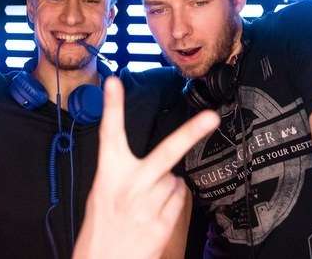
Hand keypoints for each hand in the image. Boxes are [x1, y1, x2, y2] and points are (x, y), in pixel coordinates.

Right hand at [73, 77, 218, 258]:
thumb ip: (125, 175)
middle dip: (191, 133)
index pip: (109, 134)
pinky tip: (154, 214)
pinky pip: (179, 199)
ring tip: (146, 203)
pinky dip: (171, 202)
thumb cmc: (100, 229)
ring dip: (166, 186)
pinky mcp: (162, 225)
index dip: (113, 106)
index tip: (114, 82)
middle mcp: (129, 187)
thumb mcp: (101, 195)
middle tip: (211, 117)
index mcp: (108, 175)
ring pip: (174, 180)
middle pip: (166, 153)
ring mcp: (148, 206)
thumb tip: (161, 169)